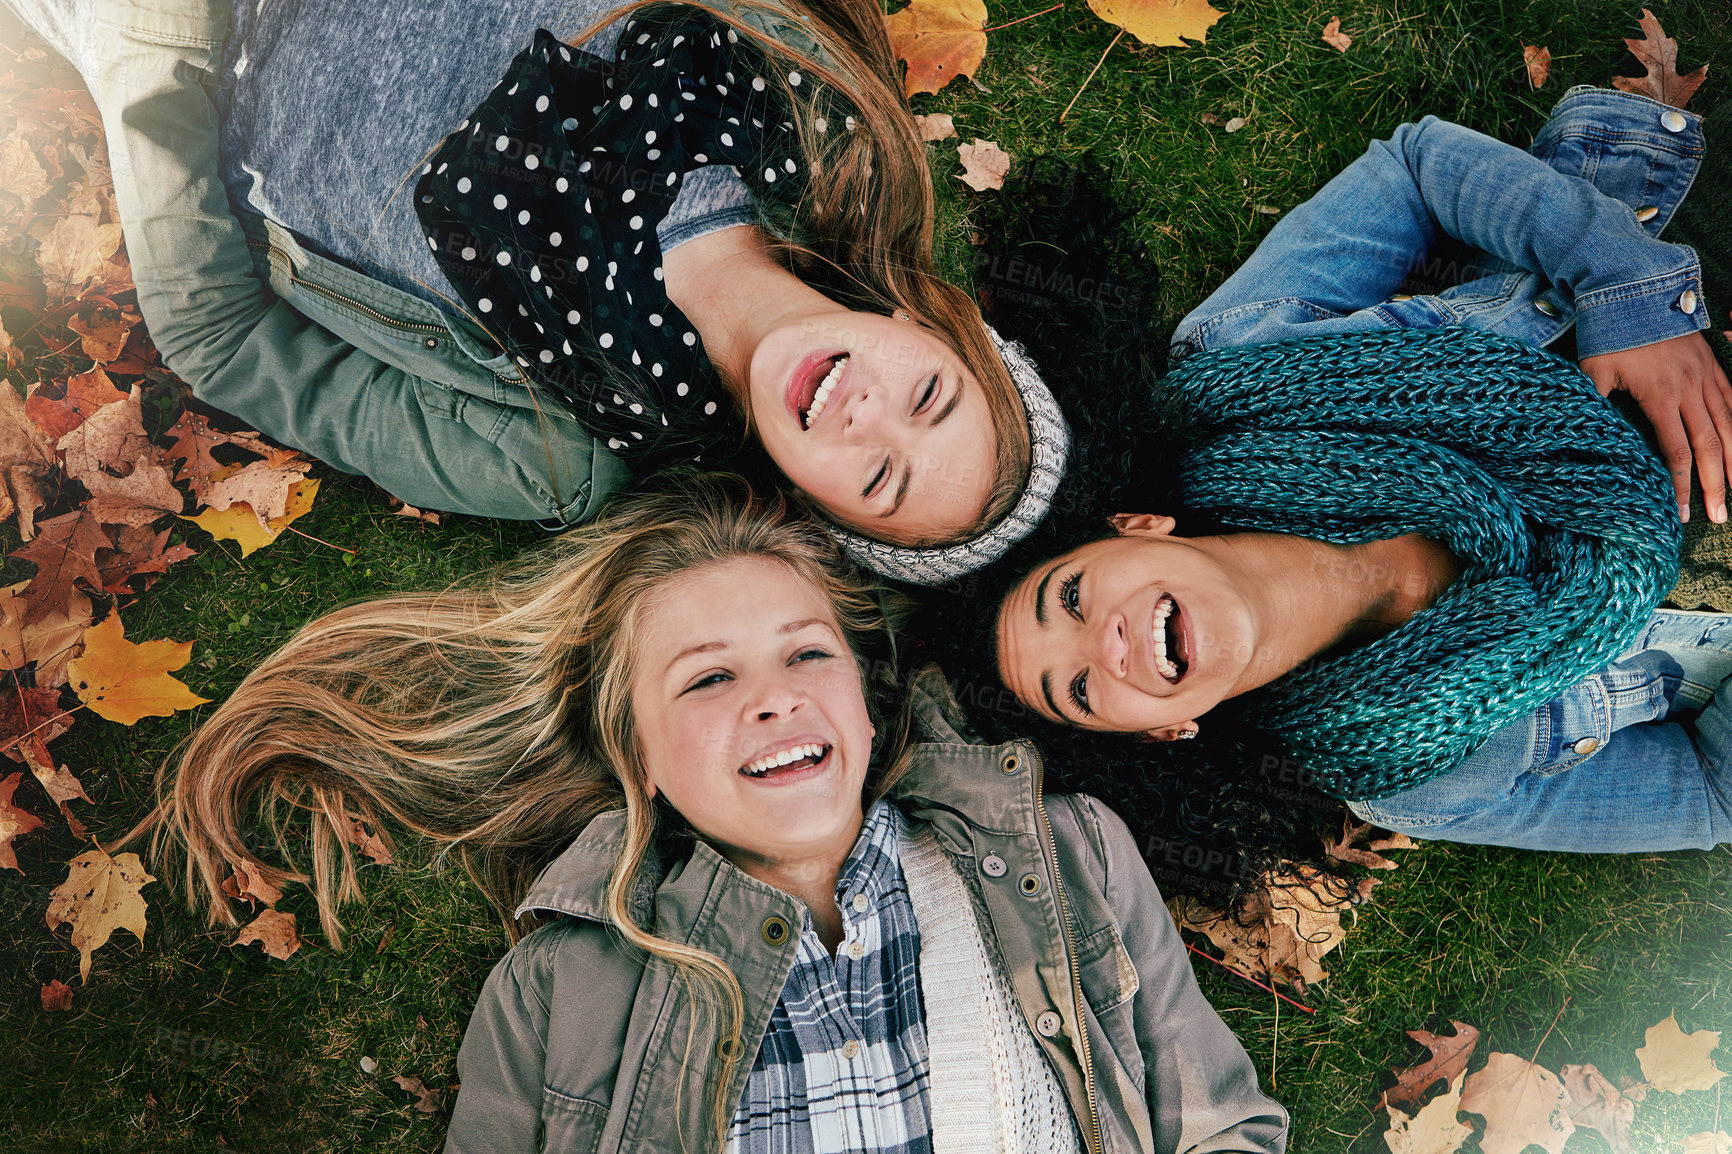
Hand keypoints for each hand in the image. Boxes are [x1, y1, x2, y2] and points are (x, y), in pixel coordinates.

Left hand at [1581, 331, 1731, 522]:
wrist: (1637, 289)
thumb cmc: (1611, 333)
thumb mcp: (1593, 372)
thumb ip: (1594, 404)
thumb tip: (1584, 434)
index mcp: (1662, 397)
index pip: (1676, 452)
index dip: (1680, 485)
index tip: (1681, 511)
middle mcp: (1691, 390)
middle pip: (1712, 445)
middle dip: (1718, 484)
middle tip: (1719, 516)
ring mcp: (1707, 376)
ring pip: (1730, 423)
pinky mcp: (1713, 363)